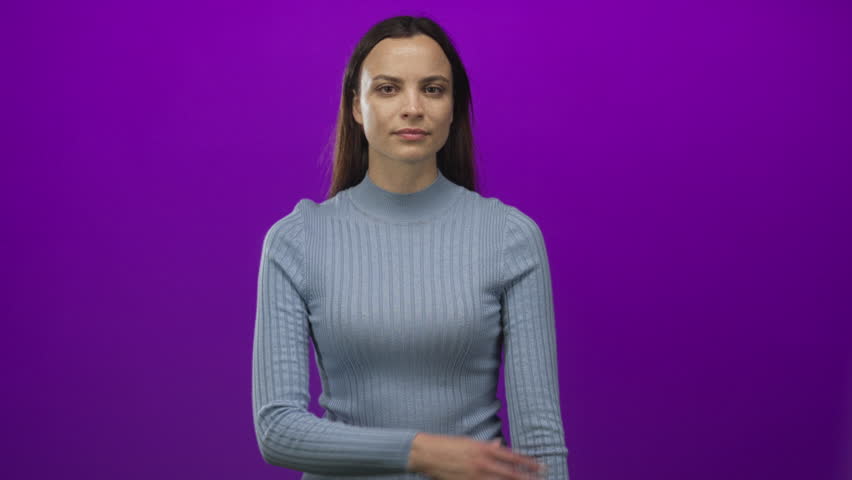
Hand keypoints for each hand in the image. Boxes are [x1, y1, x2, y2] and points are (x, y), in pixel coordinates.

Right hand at [408, 433, 546, 479]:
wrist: (426, 453)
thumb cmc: (447, 445)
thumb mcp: (469, 442)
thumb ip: (486, 446)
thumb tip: (500, 445)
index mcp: (484, 450)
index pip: (513, 457)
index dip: (529, 463)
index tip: (542, 466)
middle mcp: (482, 464)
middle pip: (511, 475)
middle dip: (527, 478)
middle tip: (541, 479)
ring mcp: (474, 477)